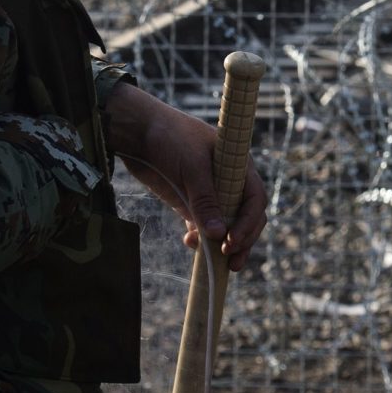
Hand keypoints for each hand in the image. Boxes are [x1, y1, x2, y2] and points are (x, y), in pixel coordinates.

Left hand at [104, 85, 269, 267]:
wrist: (137, 130)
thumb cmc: (170, 138)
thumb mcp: (191, 168)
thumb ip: (204, 201)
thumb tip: (218, 234)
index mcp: (238, 166)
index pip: (254, 200)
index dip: (248, 223)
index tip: (232, 241)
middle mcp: (229, 181)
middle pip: (245, 217)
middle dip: (241, 240)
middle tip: (230, 260)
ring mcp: (210, 193)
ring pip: (226, 225)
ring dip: (222, 244)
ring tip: (214, 262)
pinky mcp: (191, 201)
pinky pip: (204, 225)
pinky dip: (201, 237)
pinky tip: (189, 241)